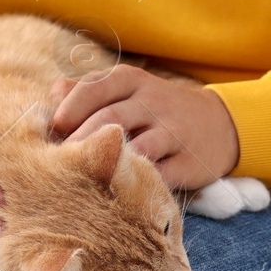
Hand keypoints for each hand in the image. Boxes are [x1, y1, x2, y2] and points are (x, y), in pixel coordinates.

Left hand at [48, 65, 239, 189]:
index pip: (93, 88)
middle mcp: (152, 101)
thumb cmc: (154, 108)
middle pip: (109, 118)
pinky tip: (114, 191)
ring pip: (135, 146)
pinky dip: (134, 183)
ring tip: (83, 176)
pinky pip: (157, 175)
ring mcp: (173, 131)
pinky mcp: (187, 162)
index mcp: (130, 79)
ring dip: (105, 161)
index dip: (68, 110)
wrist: (218, 125)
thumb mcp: (125, 89)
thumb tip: (52, 97)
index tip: (53, 132)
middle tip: (60, 161)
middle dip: (80, 140)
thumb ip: (86, 90)